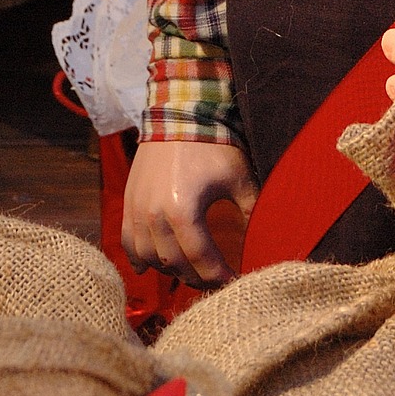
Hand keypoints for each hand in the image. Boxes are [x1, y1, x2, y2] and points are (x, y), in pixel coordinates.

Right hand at [122, 140, 256, 286]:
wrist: (179, 114)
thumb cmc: (212, 146)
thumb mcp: (239, 179)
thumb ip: (252, 212)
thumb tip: (267, 240)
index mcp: (183, 212)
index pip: (201, 260)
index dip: (219, 276)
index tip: (234, 281)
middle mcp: (154, 216)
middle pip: (175, 264)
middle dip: (198, 278)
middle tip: (216, 279)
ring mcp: (137, 210)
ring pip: (149, 257)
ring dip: (170, 270)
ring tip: (190, 272)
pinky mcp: (129, 202)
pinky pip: (127, 241)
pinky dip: (138, 258)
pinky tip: (149, 269)